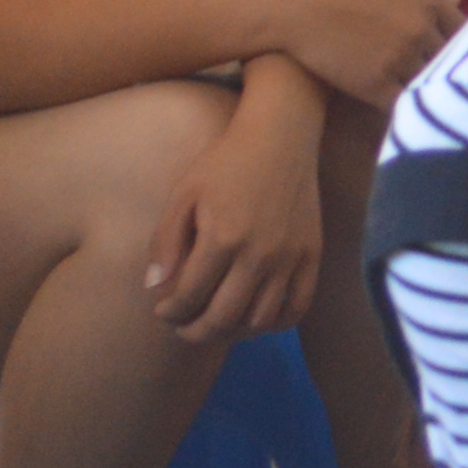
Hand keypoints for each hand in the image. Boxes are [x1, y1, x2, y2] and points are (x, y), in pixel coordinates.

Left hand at [145, 82, 324, 341]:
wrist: (281, 135)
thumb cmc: (225, 162)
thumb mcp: (184, 194)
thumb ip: (165, 243)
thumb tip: (155, 289)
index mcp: (222, 238)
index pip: (189, 298)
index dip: (170, 312)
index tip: (162, 310)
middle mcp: (259, 255)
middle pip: (222, 319)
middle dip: (194, 331)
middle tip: (182, 327)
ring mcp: (290, 257)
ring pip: (259, 321)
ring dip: (231, 332)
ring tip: (216, 323)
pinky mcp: (311, 254)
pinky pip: (296, 308)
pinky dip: (273, 323)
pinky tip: (254, 316)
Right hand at [259, 0, 467, 106]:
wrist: (296, 0)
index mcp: (430, 1)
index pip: (466, 33)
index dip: (465, 49)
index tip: (461, 60)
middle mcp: (421, 29)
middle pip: (452, 62)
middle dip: (451, 75)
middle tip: (456, 91)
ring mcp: (400, 57)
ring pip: (430, 86)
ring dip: (431, 95)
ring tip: (436, 107)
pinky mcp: (376, 83)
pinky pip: (404, 105)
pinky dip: (408, 110)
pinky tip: (409, 114)